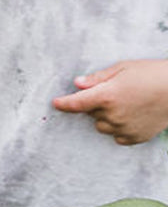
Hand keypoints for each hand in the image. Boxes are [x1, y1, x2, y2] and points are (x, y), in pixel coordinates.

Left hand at [53, 59, 167, 145]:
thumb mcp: (122, 68)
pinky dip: (119, 128)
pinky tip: (131, 115)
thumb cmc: (151, 74)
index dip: (63, 104)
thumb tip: (77, 84)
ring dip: (105, 117)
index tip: (55, 103)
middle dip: (94, 104)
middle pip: (90, 114)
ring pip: (102, 127)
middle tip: (111, 93)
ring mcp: (124, 128)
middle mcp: (112, 115)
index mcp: (106, 96)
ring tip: (123, 104)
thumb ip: (98, 78)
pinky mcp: (136, 137)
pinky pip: (117, 137)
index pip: (76, 104)